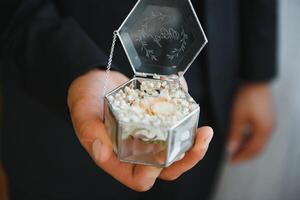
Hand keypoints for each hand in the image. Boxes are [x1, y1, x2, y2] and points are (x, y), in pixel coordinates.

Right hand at [68, 69, 213, 190]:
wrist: (95, 79)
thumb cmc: (84, 98)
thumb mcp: (83, 113)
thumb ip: (89, 131)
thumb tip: (101, 153)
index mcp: (117, 158)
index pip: (140, 178)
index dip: (153, 173)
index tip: (163, 153)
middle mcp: (136, 151)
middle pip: (166, 167)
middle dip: (187, 158)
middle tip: (201, 139)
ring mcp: (148, 136)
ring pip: (176, 150)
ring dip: (192, 142)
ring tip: (205, 130)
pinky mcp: (156, 121)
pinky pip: (175, 125)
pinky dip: (185, 116)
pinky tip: (187, 98)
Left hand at [227, 83, 273, 162]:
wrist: (255, 79)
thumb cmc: (247, 96)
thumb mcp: (237, 117)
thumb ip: (234, 135)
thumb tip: (231, 149)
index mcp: (263, 131)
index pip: (252, 151)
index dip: (241, 157)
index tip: (231, 161)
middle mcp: (269, 128)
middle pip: (257, 147)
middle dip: (244, 153)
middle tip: (232, 157)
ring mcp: (269, 122)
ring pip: (257, 140)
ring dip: (246, 146)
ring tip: (234, 147)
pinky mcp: (266, 116)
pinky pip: (258, 132)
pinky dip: (249, 137)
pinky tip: (241, 135)